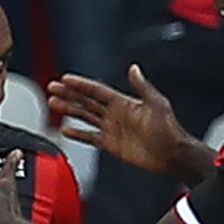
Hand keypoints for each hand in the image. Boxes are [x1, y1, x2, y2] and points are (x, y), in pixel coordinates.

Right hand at [48, 66, 192, 178]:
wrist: (171, 154)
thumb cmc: (168, 129)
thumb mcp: (157, 103)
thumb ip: (142, 86)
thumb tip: (134, 68)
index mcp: (124, 102)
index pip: (97, 90)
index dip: (81, 84)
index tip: (66, 79)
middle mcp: (115, 114)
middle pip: (86, 101)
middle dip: (69, 94)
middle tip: (52, 88)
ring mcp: (112, 129)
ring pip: (85, 116)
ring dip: (69, 110)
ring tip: (54, 104)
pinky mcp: (111, 144)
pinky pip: (90, 137)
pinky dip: (78, 133)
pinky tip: (66, 129)